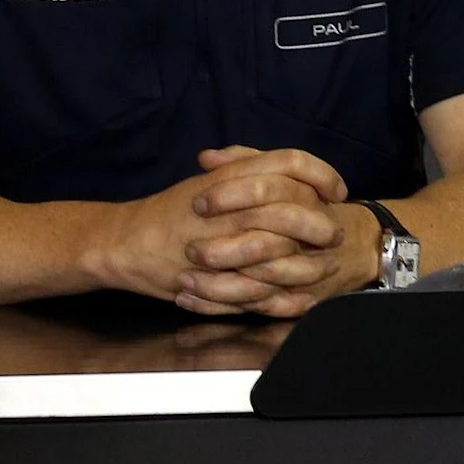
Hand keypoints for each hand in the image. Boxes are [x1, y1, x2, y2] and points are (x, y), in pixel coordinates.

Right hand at [82, 147, 357, 315]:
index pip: (291, 162)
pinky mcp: (215, 281)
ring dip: (308, 264)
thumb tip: (293, 170)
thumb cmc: (171, 211)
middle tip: (336, 233)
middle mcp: (230, 207)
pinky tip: (302, 300)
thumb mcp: (211, 180)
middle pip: (292, 208)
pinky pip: (258, 292)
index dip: (322, 175)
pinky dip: (283, 299)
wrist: (126, 243)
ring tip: (326, 269)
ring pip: (280, 254)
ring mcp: (222, 246)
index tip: (337, 190)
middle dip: (320, 223)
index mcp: (232, 177)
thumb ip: (248, 169)